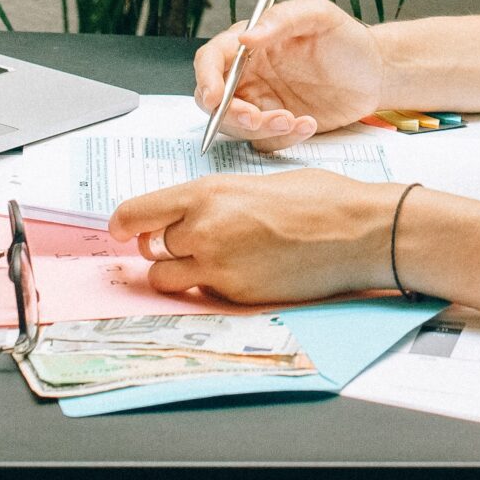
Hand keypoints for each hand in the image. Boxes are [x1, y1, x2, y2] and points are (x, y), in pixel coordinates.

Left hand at [110, 170, 399, 303]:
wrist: (358, 231)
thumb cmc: (319, 200)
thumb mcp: (254, 184)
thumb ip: (215, 201)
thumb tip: (192, 214)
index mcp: (206, 193)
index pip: (135, 213)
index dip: (122, 225)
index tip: (120, 231)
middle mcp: (203, 229)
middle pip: (147, 248)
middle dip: (161, 248)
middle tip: (186, 245)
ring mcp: (217, 266)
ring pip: (165, 279)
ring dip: (178, 273)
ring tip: (213, 262)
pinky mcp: (236, 295)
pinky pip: (202, 295)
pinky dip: (211, 288)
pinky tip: (244, 272)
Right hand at [194, 0, 385, 150]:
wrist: (375, 72)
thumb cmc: (346, 38)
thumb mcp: (318, 16)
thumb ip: (282, 19)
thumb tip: (245, 37)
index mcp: (250, 44)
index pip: (212, 59)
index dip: (206, 78)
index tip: (215, 97)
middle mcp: (249, 73)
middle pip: (214, 99)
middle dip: (229, 114)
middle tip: (257, 118)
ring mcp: (262, 101)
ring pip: (237, 125)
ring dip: (260, 128)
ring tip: (294, 120)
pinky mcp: (279, 125)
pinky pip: (266, 140)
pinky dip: (283, 138)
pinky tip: (308, 124)